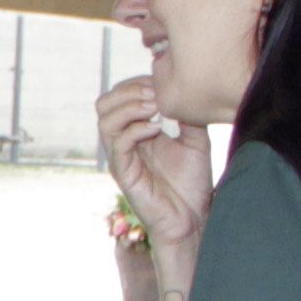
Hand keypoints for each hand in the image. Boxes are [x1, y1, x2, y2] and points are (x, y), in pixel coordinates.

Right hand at [98, 76, 213, 250]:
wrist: (192, 217)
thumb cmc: (192, 182)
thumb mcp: (195, 139)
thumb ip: (186, 116)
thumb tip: (183, 91)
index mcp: (136, 130)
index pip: (120, 96)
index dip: (137, 83)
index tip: (163, 84)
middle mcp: (123, 142)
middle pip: (104, 103)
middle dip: (129, 91)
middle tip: (156, 95)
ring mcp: (121, 157)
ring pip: (105, 120)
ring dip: (130, 107)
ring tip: (155, 109)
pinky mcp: (124, 174)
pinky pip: (118, 144)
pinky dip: (135, 129)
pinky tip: (157, 129)